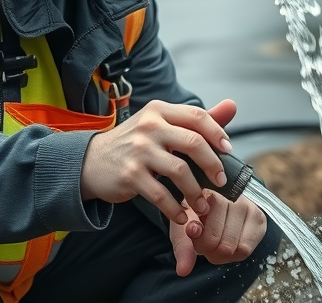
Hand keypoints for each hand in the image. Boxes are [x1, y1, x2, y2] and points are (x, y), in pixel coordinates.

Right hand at [80, 99, 236, 225]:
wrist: (90, 161)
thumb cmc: (133, 144)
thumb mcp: (160, 124)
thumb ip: (194, 120)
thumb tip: (231, 106)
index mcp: (159, 111)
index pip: (197, 116)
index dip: (218, 133)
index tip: (228, 150)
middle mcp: (149, 126)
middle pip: (194, 143)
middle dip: (213, 165)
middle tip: (221, 181)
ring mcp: (138, 151)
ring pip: (181, 171)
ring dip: (197, 192)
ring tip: (202, 204)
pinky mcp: (130, 175)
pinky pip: (162, 195)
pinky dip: (175, 209)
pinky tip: (181, 216)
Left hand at [169, 191, 267, 276]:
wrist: (214, 207)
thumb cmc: (195, 217)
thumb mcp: (182, 230)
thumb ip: (182, 248)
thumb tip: (183, 271)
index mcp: (209, 193)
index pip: (209, 231)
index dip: (200, 241)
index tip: (195, 234)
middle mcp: (233, 196)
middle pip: (224, 243)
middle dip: (211, 250)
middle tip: (206, 242)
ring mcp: (250, 206)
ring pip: (237, 247)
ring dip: (223, 254)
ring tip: (216, 242)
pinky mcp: (259, 218)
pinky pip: (247, 249)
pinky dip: (235, 254)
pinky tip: (229, 244)